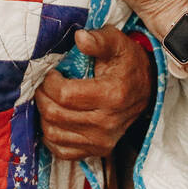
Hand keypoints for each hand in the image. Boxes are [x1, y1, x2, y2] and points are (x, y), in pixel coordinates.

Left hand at [35, 27, 152, 159]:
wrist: (145, 87)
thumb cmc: (126, 62)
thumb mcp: (116, 42)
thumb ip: (98, 39)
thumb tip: (80, 37)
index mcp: (112, 95)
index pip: (65, 95)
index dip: (50, 82)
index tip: (53, 73)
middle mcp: (107, 124)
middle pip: (55, 115)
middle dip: (42, 96)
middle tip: (45, 84)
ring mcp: (102, 141)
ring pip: (53, 134)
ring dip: (43, 115)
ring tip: (49, 99)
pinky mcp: (97, 151)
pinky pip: (61, 150)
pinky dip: (51, 135)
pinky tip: (55, 119)